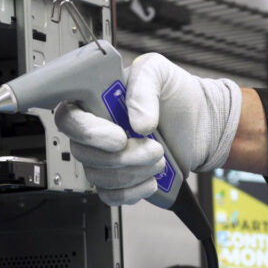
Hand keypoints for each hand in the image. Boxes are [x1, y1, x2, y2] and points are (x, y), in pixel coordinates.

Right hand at [54, 53, 241, 204]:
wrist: (199, 123)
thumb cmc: (174, 94)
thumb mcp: (158, 72)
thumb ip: (143, 86)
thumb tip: (136, 122)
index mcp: (93, 101)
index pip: (68, 118)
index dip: (88, 132)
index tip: (119, 137)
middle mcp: (94, 131)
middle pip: (83, 153)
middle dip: (122, 156)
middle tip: (153, 147)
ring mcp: (103, 158)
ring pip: (99, 177)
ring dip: (133, 172)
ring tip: (159, 157)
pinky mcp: (118, 180)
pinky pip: (111, 195)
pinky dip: (133, 191)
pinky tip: (152, 179)